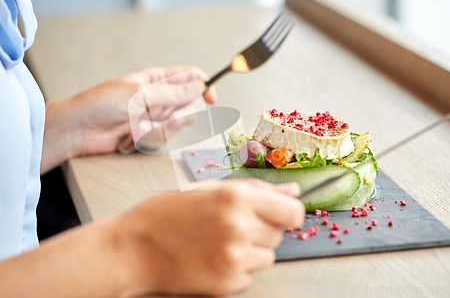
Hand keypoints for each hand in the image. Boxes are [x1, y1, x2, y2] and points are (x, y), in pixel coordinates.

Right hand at [0, 180, 303, 296]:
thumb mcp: (208, 189)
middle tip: (232, 225)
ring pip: (268, 257)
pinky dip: (237, 269)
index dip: (288, 212)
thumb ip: (256, 189)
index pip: (293, 211)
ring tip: (219, 242)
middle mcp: (239, 227)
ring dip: (251, 250)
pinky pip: (250, 276)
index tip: (280, 214)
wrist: (132, 250)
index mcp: (236, 197)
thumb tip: (293, 191)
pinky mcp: (227, 284)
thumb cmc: (165, 214)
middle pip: (280, 234)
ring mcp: (234, 259)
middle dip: (263, 229)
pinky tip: (212, 258)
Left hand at [42, 66, 216, 172]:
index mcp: (156, 79)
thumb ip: (172, 93)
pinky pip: (162, 140)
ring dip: (160, 130)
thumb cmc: (102, 104)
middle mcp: (158, 98)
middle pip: (188, 106)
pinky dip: (148, 140)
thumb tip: (200, 86)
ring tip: (139, 129)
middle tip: (168, 120)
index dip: (203, 86)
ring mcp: (154, 118)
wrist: (78, 131)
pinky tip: (130, 137)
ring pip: (177, 127)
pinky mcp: (148, 136)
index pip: (189, 78)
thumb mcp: (139, 95)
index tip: (212, 98)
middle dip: (179, 116)